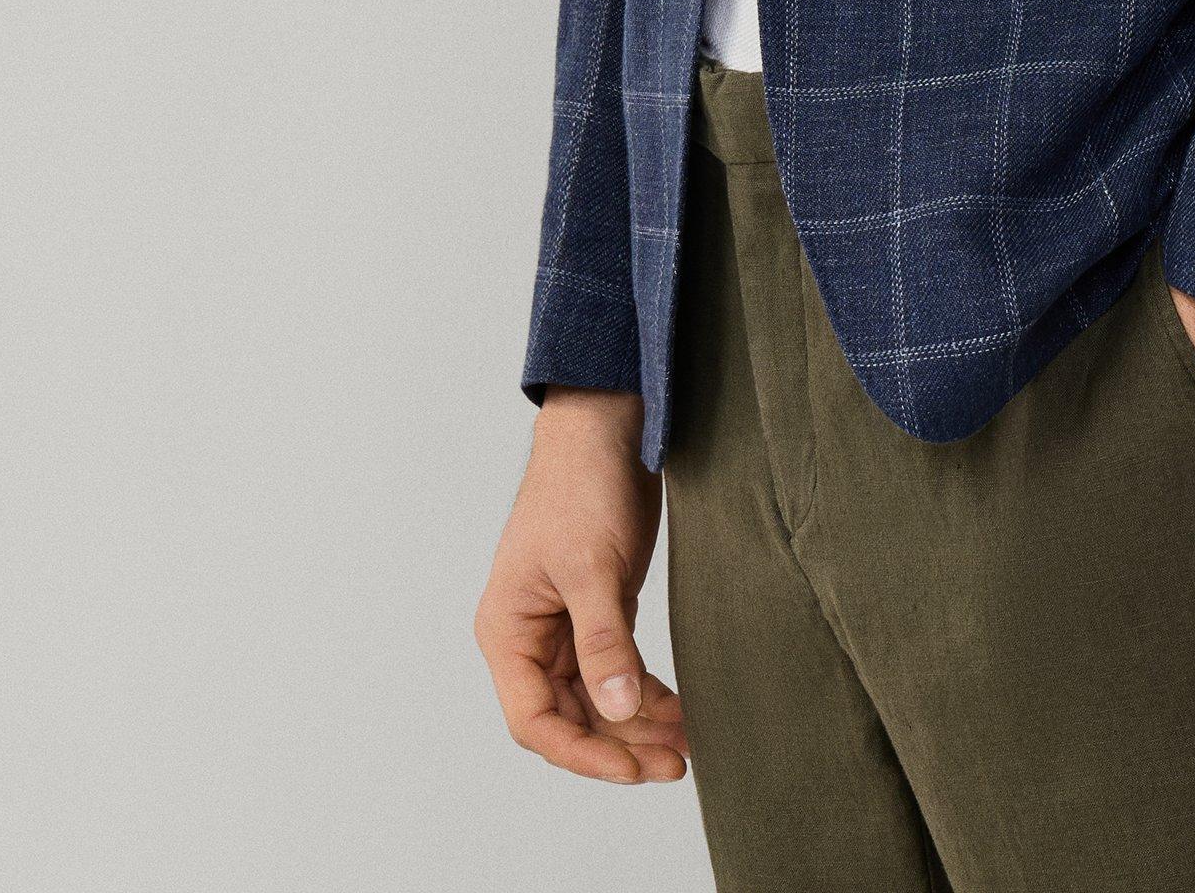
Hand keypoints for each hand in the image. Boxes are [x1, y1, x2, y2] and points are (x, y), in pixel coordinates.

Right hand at [475, 389, 691, 785]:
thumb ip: (603, 641)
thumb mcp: (592, 567)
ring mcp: (565, 626)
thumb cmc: (581, 486)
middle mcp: (530, 638)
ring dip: (638, 724)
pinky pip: (618, 671)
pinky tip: (679, 709)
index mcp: (507, 631)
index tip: (632, 769)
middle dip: (619, 744)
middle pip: (568, 718)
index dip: (582, 752)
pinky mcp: (600, 610)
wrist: (608, 426)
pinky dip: (645, 692)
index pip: (535, 720)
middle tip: (675, 765)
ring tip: (687, 745)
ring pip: (597, 700)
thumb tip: (616, 711)